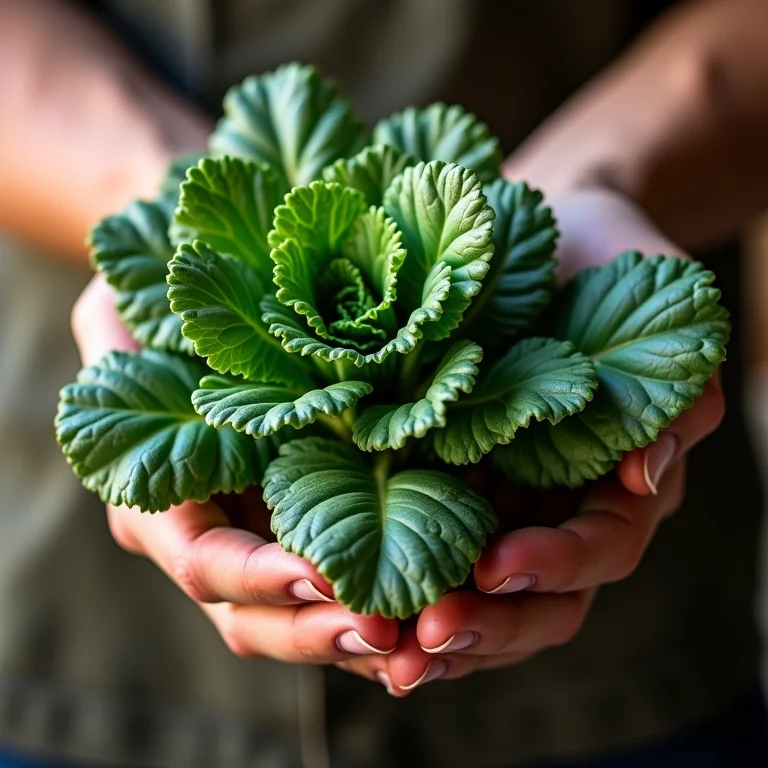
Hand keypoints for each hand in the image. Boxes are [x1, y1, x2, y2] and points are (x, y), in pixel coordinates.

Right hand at [71, 276, 396, 672]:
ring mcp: (267, 547)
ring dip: (359, 642)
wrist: (214, 332)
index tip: (322, 577)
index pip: (204, 561)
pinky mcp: (315, 537)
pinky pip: (342, 597)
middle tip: (389, 632)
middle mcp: (217, 539)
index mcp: (166, 503)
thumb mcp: (126, 315)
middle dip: (318, 632)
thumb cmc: (168, 320)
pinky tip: (431, 618)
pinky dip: (382, 616)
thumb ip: (112, 345)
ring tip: (421, 644)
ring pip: (304, 622)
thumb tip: (109, 368)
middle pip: (256, 618)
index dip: (258, 577)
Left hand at [372, 187, 724, 694]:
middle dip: (487, 626)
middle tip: (424, 640)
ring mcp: (495, 498)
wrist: (552, 228)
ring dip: (432, 629)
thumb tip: (647, 476)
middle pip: (536, 600)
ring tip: (379, 650)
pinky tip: (343, 598)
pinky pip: (418, 546)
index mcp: (611, 480)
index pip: (600, 548)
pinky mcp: (438, 478)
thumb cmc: (612, 263)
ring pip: (475, 595)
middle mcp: (554, 504)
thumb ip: (675, 394)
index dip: (556, 566)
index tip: (496, 567)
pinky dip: (391, 582)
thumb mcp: (660, 312)